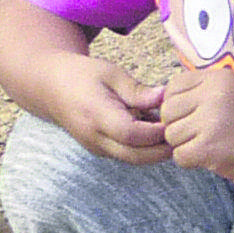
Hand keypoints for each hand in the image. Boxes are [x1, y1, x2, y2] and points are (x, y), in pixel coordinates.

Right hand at [37, 54, 168, 164]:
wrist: (49, 87)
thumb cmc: (81, 75)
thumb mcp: (110, 73)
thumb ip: (137, 90)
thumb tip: (165, 98)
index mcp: (95, 115)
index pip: (133, 135)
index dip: (158, 131)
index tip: (176, 119)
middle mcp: (94, 137)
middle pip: (136, 156)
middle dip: (164, 148)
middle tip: (184, 131)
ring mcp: (95, 147)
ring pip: (133, 159)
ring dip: (156, 150)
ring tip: (172, 130)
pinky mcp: (99, 150)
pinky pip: (127, 155)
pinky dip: (145, 149)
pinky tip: (155, 130)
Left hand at [159, 65, 233, 183]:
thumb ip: (202, 91)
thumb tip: (160, 101)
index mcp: (218, 78)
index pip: (173, 87)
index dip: (180, 104)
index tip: (198, 115)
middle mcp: (213, 95)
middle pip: (168, 112)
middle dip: (180, 126)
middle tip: (205, 134)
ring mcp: (211, 121)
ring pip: (172, 135)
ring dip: (187, 144)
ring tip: (213, 144)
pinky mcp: (209, 147)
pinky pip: (180, 155)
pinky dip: (193, 161)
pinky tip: (213, 157)